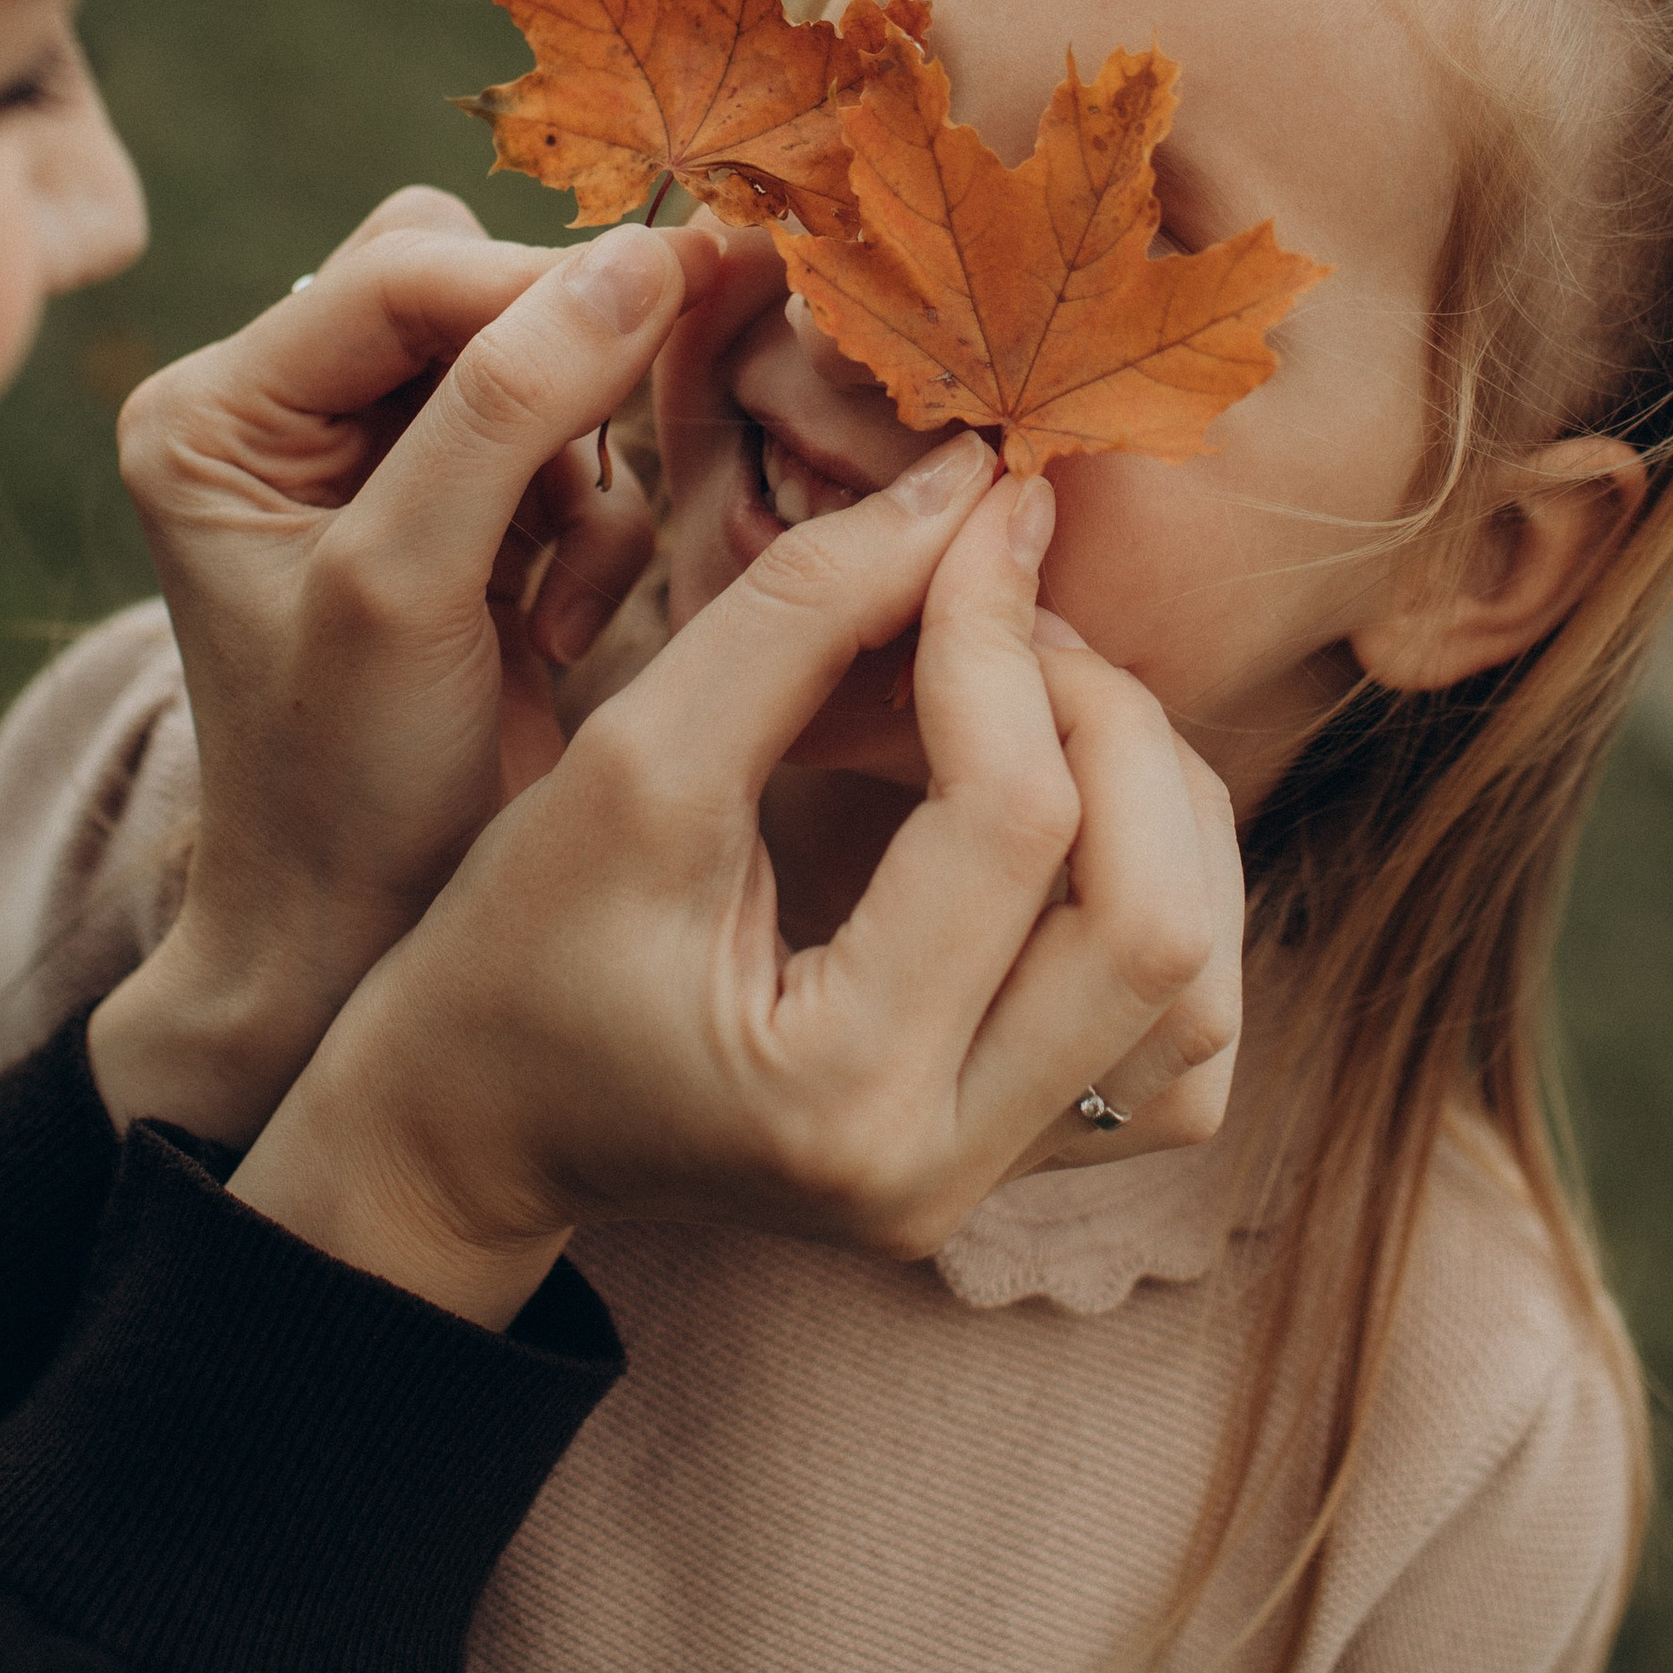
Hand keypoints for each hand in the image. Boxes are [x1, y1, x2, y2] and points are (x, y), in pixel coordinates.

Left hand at [89, 187, 722, 1142]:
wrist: (361, 946)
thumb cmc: (347, 788)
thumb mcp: (406, 587)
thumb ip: (506, 410)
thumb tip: (644, 255)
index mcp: (218, 411)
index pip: (402, 272)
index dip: (543, 281)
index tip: (691, 288)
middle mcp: (281, 413)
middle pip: (474, 292)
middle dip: (560, 385)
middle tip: (599, 485)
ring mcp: (370, 462)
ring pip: (537, 362)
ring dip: (581, 471)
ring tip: (554, 604)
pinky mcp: (455, 511)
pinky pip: (567, 445)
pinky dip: (595, 526)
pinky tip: (558, 630)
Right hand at [228, 443, 1243, 1327]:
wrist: (474, 1123)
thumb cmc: (512, 944)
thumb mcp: (629, 761)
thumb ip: (802, 615)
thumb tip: (971, 486)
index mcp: (836, 1093)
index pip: (1012, 822)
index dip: (1001, 632)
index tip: (973, 508)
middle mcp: (946, 1171)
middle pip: (1156, 919)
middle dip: (1110, 718)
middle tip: (1012, 608)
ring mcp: (996, 1186)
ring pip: (1198, 983)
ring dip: (1154, 804)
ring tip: (1037, 692)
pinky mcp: (1019, 1166)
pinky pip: (1178, 1036)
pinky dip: (1158, 893)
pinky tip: (1073, 803)